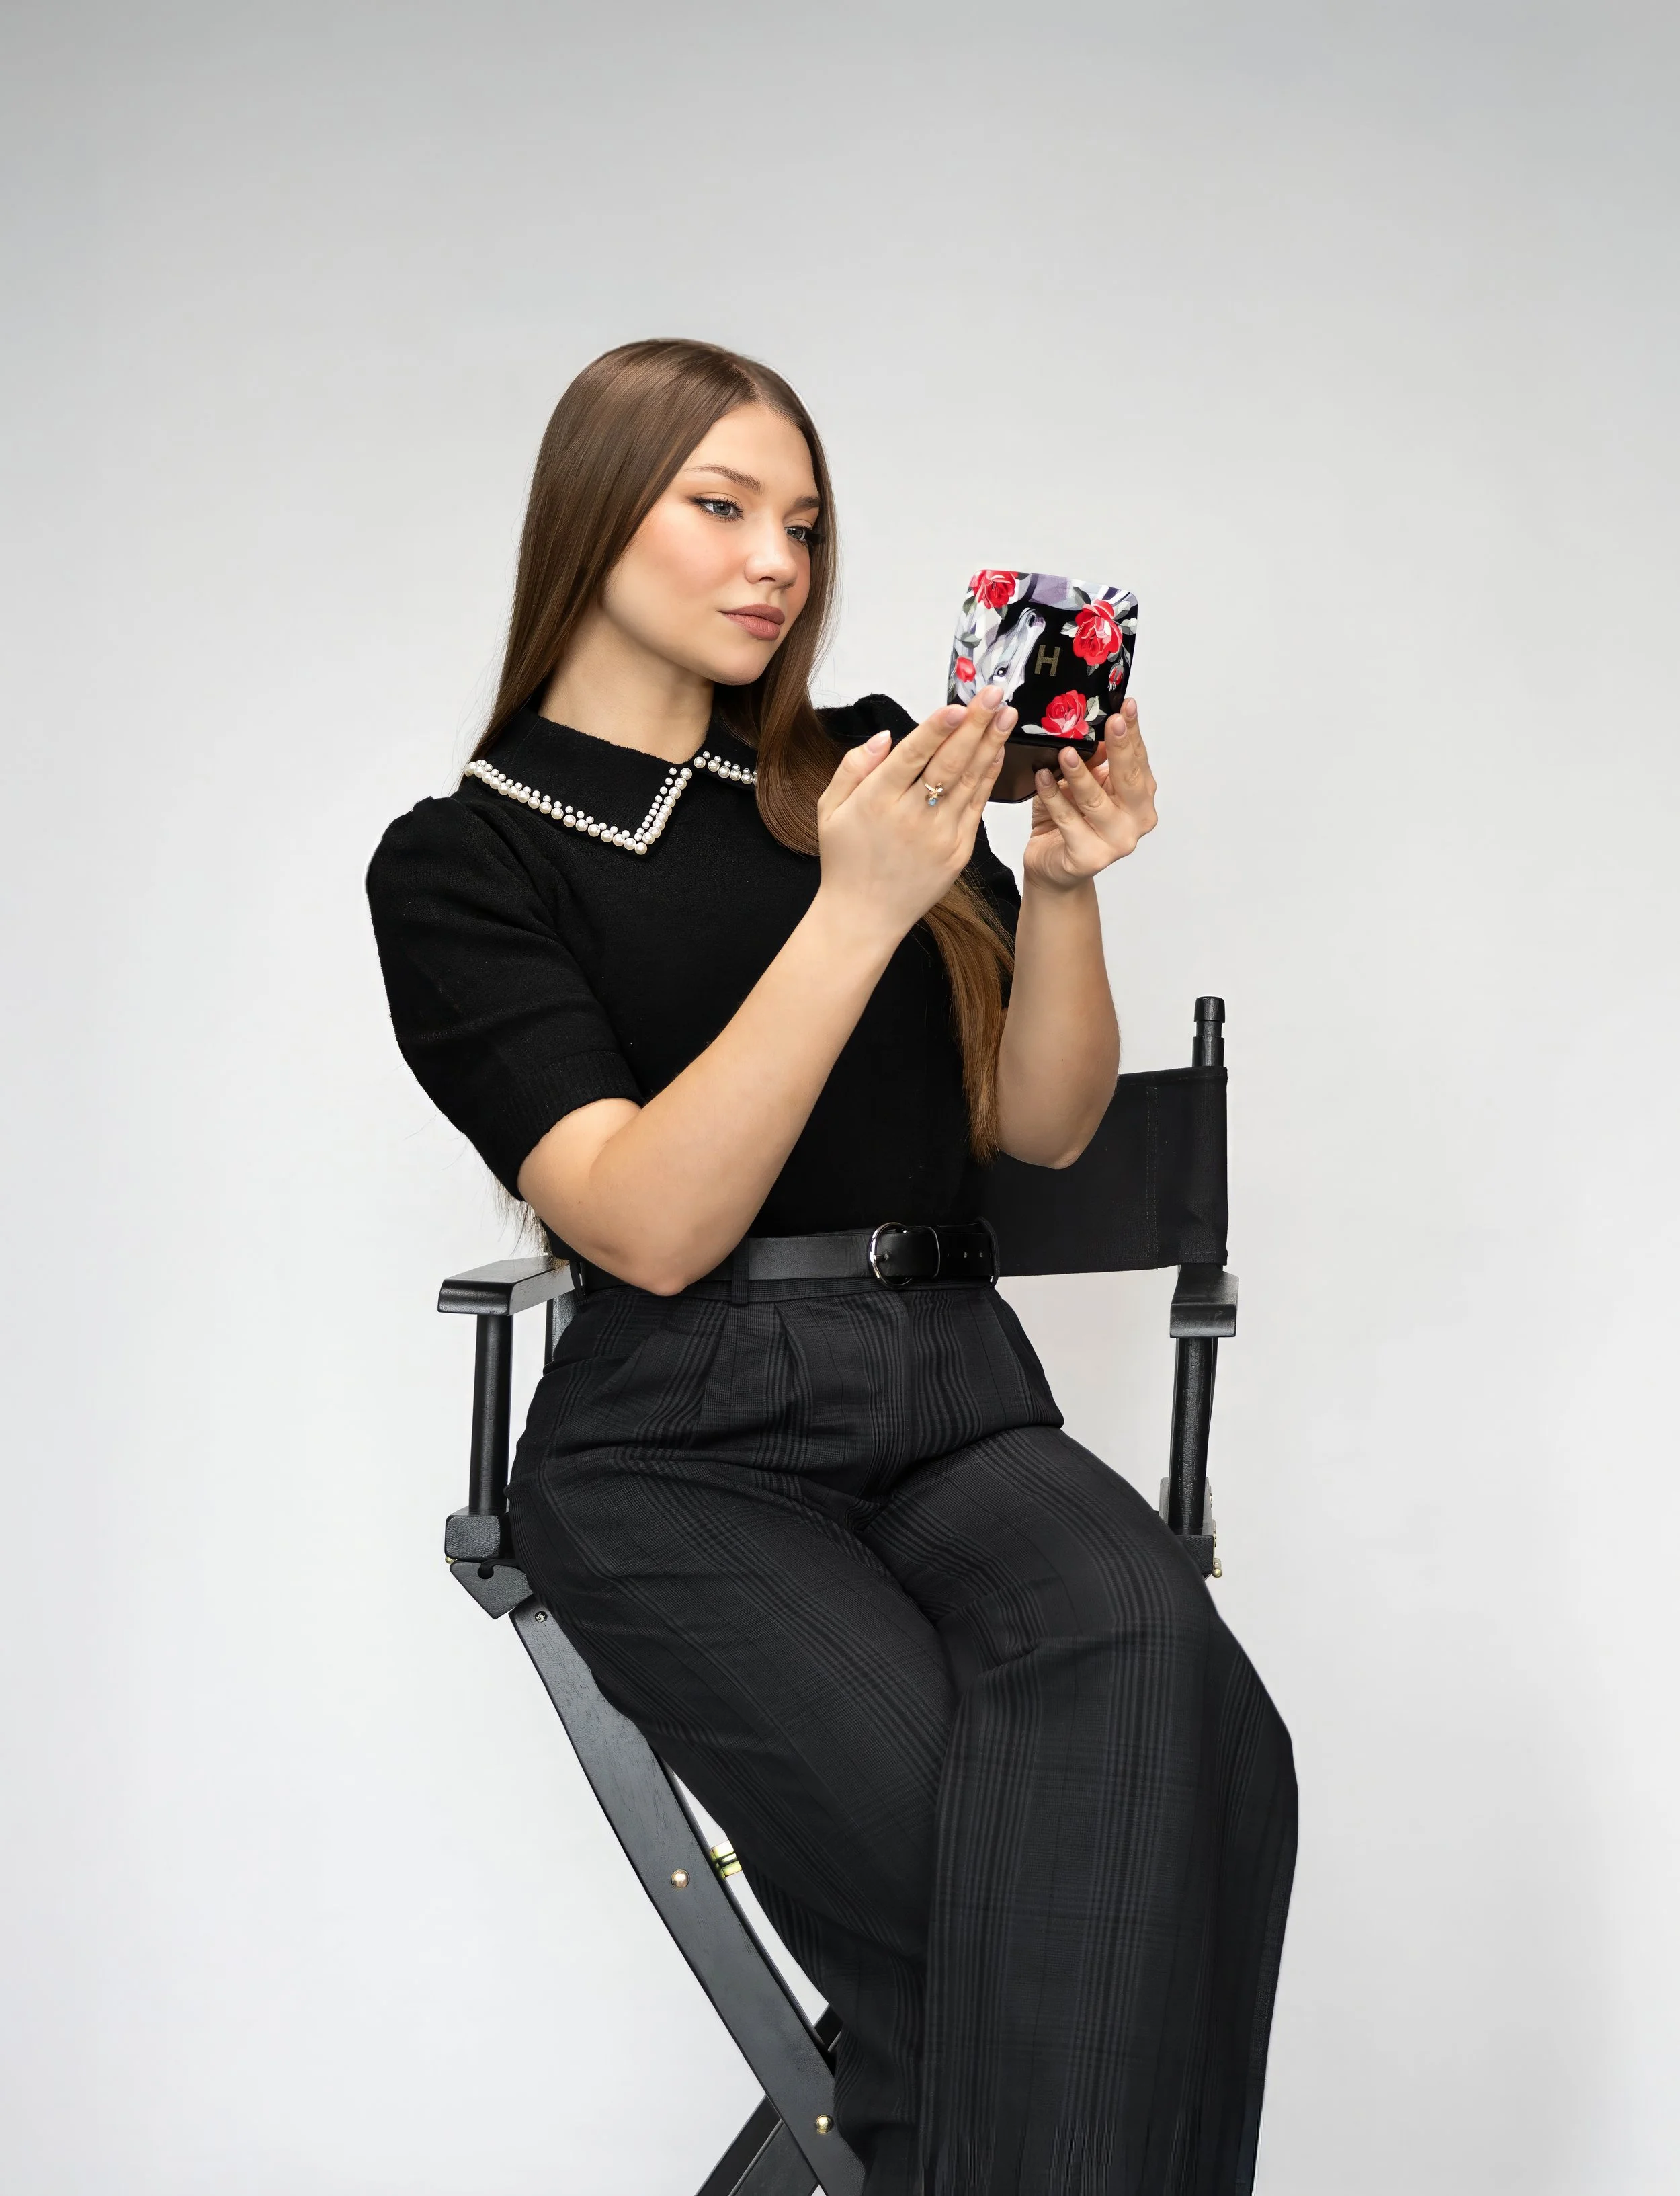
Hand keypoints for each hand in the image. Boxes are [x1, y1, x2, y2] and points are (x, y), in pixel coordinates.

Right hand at [816, 686, 1014, 942]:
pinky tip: (997, 753)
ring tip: (1006, 714)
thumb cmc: (846, 860)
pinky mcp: (958, 852)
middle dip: (975, 725)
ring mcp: (939, 836)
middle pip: (949, 763)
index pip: (912, 756)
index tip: (958, 704)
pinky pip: (977, 807)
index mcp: (876, 802)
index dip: (937, 728)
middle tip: (995, 694)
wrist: (863, 916)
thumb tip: (886, 737)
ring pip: (970, 782)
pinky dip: (988, 777)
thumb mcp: (830, 809)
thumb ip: (853, 768)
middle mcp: (910, 817)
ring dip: (990, 745)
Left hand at [1021, 696, 1156, 890]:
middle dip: (1119, 748)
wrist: (1053, 865)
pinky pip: (1068, 821)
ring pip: (1096, 802)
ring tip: (1065, 753)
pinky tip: (1042, 779)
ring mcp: (1116, 842)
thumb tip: (1094, 737)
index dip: (1132, 732)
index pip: (1139, 760)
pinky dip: (1053, 798)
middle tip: (1111, 722)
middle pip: (1129, 780)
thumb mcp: (1082, 784)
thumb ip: (1093, 763)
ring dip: (1079, 775)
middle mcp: (1135, 821)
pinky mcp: (1089, 857)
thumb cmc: (1070, 822)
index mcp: (1140, 799)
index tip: (1125, 707)